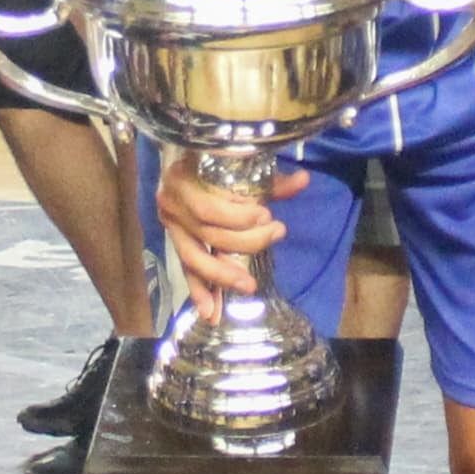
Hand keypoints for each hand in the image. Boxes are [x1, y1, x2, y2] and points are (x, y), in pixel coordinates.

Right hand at [159, 157, 300, 315]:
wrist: (182, 160)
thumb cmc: (213, 162)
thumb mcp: (240, 166)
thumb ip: (270, 179)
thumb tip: (303, 180)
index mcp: (182, 181)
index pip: (208, 208)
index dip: (237, 217)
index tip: (267, 215)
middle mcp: (171, 206)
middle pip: (208, 234)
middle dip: (244, 241)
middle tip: (276, 233)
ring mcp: (171, 228)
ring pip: (194, 259)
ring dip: (221, 275)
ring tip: (248, 286)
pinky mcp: (176, 244)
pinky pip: (187, 271)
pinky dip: (199, 292)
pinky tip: (211, 313)